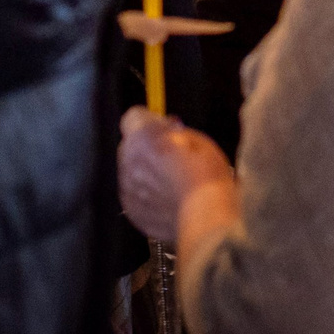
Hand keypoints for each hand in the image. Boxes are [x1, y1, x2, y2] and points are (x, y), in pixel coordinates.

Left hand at [118, 106, 233, 244]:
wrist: (205, 217)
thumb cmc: (205, 178)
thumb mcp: (198, 140)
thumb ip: (175, 131)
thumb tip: (168, 129)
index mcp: (143, 137)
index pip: (133, 116)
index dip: (149, 120)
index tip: (162, 127)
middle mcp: (129, 161)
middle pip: (130, 145)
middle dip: (146, 147)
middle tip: (171, 156)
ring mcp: (128, 187)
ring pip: (131, 171)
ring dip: (146, 172)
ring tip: (173, 181)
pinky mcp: (131, 209)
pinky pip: (134, 194)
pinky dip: (147, 194)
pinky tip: (168, 197)